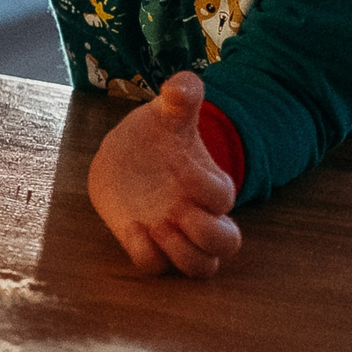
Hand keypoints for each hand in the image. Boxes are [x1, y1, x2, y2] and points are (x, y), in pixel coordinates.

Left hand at [87, 71, 241, 278]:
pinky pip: (155, 266)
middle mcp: (199, 215)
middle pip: (226, 246)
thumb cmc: (157, 136)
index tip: (180, 169)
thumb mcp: (168, 114)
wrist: (124, 158)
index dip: (206, 189)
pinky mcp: (146, 244)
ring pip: (199, 267)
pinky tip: (132, 227)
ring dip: (178, 252)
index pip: (225, 199)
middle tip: (176, 214)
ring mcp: (175, 234)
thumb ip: (182, 95)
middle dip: (206, 237)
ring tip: (152, 224)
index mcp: (210, 184)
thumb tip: (184, 84)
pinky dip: (146, 254)